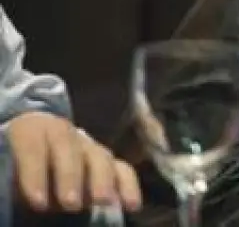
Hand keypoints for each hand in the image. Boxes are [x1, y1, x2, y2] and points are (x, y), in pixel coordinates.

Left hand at [6, 112, 142, 212]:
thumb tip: (13, 192)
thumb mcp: (6, 166)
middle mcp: (63, 133)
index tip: (37, 202)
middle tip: (70, 204)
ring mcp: (88, 146)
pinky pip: (122, 169)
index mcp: (30, 129)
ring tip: (102, 201)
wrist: (30, 159)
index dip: (35, 172)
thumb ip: (8, 177)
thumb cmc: (12, 166)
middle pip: (69, 147)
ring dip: (102, 180)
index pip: (33, 144)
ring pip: (99, 156)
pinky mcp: (107, 162)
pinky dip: (128, 186)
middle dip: (71, 177)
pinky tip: (131, 204)